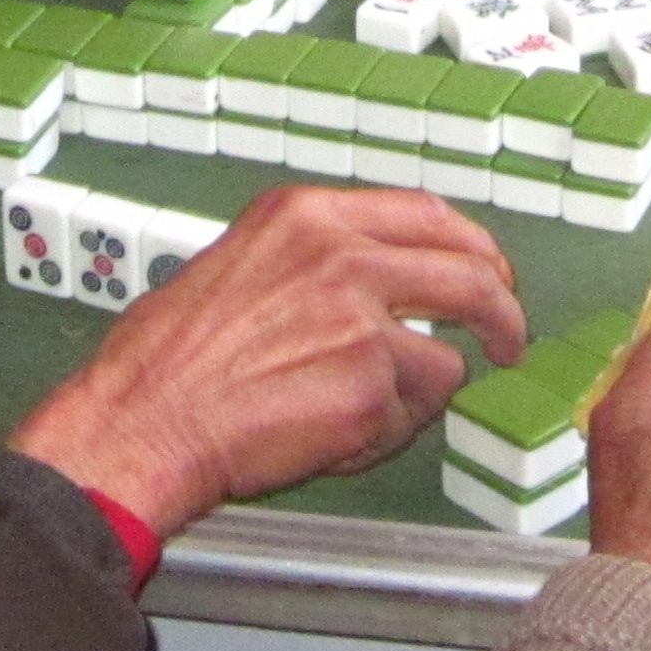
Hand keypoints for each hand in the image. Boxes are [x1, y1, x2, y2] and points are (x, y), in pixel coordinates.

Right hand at [11, 188, 528, 538]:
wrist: (142, 421)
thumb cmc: (169, 358)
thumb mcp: (237, 261)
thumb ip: (312, 256)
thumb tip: (379, 271)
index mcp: (307, 216)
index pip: (427, 214)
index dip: (472, 247)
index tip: (490, 271)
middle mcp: (344, 258)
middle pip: (469, 274)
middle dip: (502, 315)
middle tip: (507, 342)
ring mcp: (363, 324)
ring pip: (444, 362)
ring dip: (417, 395)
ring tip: (354, 414)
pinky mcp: (370, 392)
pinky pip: (410, 419)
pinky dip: (384, 436)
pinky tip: (330, 436)